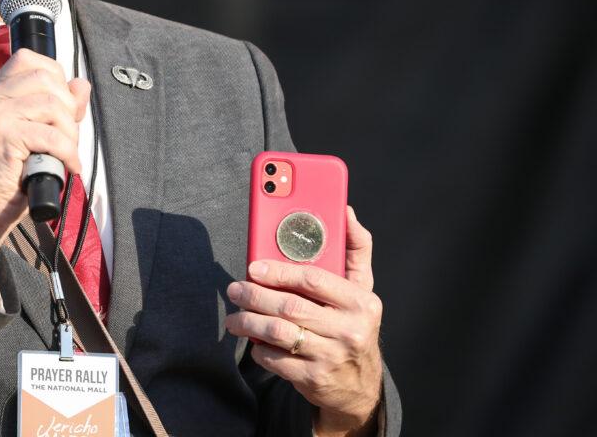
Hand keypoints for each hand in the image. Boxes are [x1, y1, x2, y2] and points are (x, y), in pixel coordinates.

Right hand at [0, 49, 89, 280]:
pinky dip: (68, 152)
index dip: (55, 75)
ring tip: (66, 153)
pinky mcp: (2, 137)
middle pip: (45, 78)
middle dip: (68, 107)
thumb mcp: (32, 135)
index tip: (64, 103)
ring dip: (70, 132)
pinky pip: (51, 135)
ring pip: (52, 104)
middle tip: (68, 136)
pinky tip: (68, 167)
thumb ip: (56, 108)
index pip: (27, 58)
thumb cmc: (6, 177)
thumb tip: (81, 85)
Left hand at [225, 206, 383, 435]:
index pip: (314, 280)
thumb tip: (346, 211)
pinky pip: (275, 359)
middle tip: (234, 290)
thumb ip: (355, 248)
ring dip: (249, 322)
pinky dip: (258, 348)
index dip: (279, 271)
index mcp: (361, 302)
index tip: (254, 267)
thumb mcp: (362, 288)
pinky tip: (254, 340)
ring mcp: (331, 356)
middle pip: (290, 307)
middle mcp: (350, 330)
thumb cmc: (354, 324)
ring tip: (234, 316)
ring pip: (279, 333)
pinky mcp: (314, 379)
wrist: (360, 386)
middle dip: (255, 296)